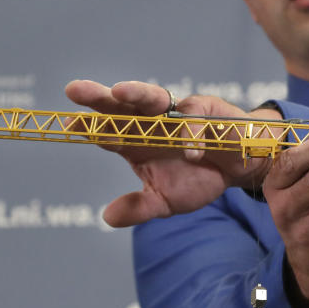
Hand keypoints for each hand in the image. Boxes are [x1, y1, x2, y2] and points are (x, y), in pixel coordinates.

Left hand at [65, 79, 279, 226]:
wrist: (238, 169)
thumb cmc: (198, 178)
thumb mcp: (165, 200)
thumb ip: (139, 208)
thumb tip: (107, 218)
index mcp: (136, 143)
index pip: (107, 132)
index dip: (88, 128)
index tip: (69, 127)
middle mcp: (151, 124)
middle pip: (120, 107)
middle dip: (98, 97)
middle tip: (74, 90)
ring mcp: (177, 114)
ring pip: (152, 98)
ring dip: (135, 93)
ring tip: (118, 91)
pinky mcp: (206, 110)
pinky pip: (195, 119)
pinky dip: (192, 135)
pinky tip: (192, 153)